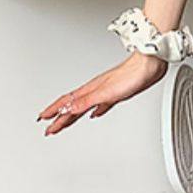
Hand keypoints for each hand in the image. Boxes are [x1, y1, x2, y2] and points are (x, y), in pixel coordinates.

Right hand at [37, 52, 166, 135]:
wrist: (149, 65)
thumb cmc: (131, 75)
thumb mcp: (106, 93)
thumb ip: (87, 101)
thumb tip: (68, 109)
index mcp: (90, 90)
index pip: (66, 103)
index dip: (54, 112)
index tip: (43, 120)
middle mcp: (95, 90)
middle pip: (72, 106)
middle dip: (58, 117)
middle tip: (49, 127)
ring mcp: (105, 91)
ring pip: (83, 105)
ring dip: (72, 114)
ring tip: (64, 121)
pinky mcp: (116, 93)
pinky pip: (100, 104)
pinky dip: (95, 110)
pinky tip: (95, 113)